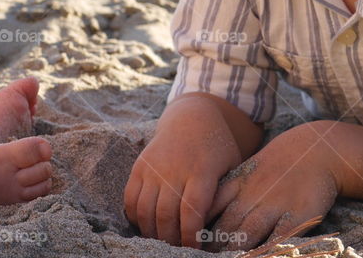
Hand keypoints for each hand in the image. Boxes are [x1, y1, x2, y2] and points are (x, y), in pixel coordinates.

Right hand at [124, 96, 242, 246]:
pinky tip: (146, 225)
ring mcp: (153, 168)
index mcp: (201, 172)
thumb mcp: (232, 167)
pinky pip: (130, 197)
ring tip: (163, 241)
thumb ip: (226, 196)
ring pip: (145, 209)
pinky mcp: (139, 166)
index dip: (191, 236)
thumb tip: (223, 230)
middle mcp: (173, 170)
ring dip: (152, 232)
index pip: (191, 211)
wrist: (191, 118)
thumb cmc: (217, 148)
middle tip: (178, 249)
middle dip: (171, 239)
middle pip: (166, 215)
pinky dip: (135, 216)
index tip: (194, 249)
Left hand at [203, 122, 340, 251]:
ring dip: (233, 250)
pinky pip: (278, 238)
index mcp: (236, 184)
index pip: (210, 207)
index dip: (198, 226)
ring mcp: (273, 206)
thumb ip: (226, 193)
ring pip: (247, 234)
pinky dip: (266, 250)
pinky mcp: (296, 216)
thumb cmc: (276, 166)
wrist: (312, 150)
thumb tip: (201, 213)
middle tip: (198, 256)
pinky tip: (258, 256)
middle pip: (226, 226)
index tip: (187, 240)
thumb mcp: (246, 172)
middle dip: (212, 245)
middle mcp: (251, 196)